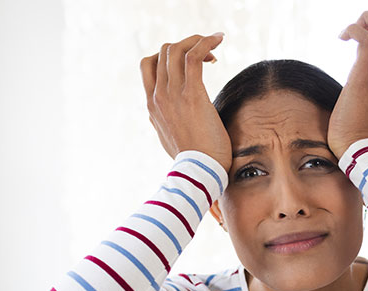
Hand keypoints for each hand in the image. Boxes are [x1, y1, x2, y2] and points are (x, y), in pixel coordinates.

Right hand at [140, 33, 232, 170]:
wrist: (198, 173)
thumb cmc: (193, 160)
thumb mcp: (171, 138)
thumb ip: (167, 123)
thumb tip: (171, 120)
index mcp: (152, 106)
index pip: (149, 65)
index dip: (168, 57)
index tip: (190, 63)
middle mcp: (158, 97)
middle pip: (163, 52)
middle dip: (186, 46)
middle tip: (207, 56)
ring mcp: (172, 95)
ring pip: (176, 50)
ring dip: (197, 41)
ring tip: (215, 44)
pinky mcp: (191, 95)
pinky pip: (194, 56)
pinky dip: (206, 42)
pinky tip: (218, 40)